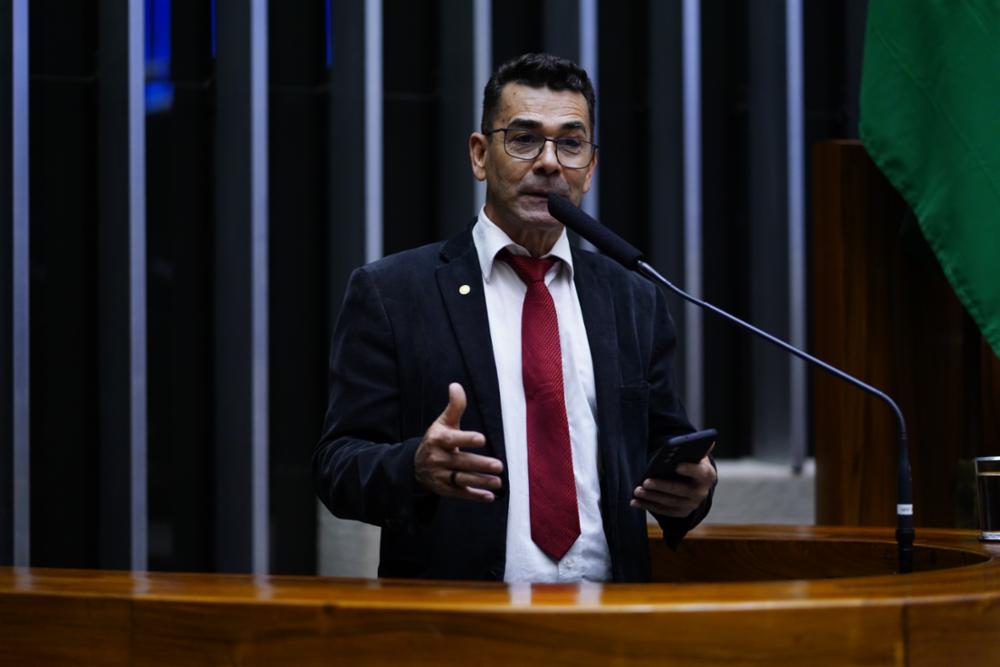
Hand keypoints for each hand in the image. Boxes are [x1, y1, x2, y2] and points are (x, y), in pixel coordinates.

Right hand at [414, 383, 503, 501]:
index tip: (482, 439)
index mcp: (438, 440)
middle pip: (461, 463)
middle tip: (499, 465)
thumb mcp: (443, 423)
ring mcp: (441, 476)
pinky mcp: (445, 490)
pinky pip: (460, 494)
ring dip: (481, 482)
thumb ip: (454, 406)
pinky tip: (489, 497)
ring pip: (462, 480)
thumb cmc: (437, 440)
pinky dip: (474, 496)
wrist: (415, 465)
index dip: (466, 439)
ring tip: (498, 482)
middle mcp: (438, 459)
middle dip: (480, 465)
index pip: (452, 440)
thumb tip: (456, 385)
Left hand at [630, 445, 715, 517]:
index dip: (690, 469)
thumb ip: (698, 448)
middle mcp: (701, 493)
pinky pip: (662, 510)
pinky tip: (634, 501)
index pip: (700, 472)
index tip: (677, 466)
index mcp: (707, 475)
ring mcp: (690, 504)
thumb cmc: (692, 463)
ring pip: (668, 501)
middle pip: (680, 490)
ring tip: (637, 490)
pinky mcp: (680, 513)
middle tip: (645, 481)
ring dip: (651, 497)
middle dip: (661, 486)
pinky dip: (647, 506)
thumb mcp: (697, 455)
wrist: (696, 483)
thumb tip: (710, 441)